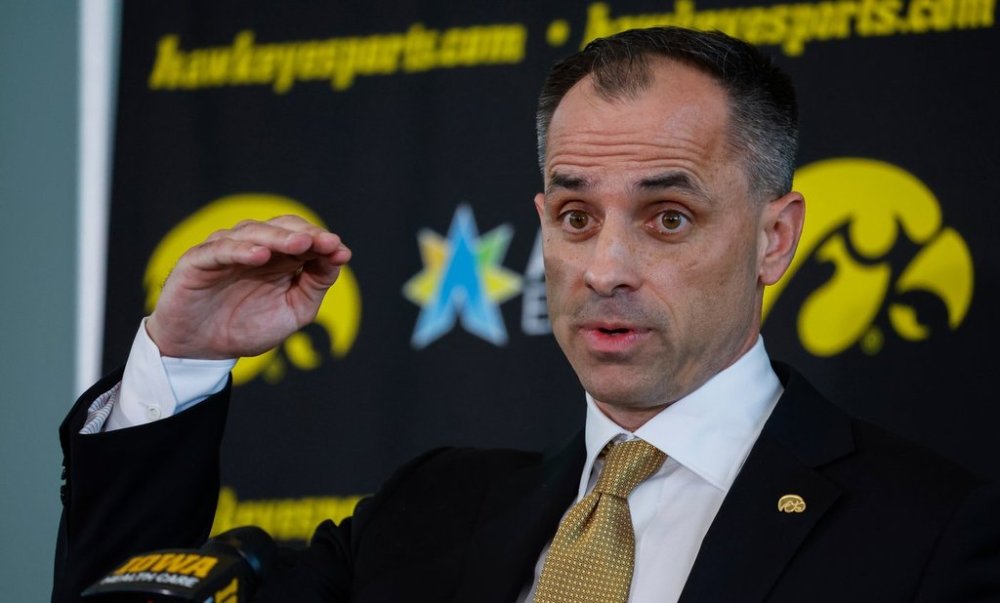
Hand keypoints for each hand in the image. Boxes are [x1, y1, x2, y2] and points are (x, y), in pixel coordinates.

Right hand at [145, 215, 351, 358]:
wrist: (202, 350)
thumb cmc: (247, 327)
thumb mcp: (293, 311)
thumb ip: (315, 285)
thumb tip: (340, 257)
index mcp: (279, 257)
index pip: (304, 237)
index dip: (323, 241)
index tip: (341, 252)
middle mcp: (254, 247)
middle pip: (282, 228)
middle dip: (305, 234)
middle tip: (325, 243)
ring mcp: (225, 250)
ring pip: (252, 232)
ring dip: (278, 237)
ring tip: (299, 245)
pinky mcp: (198, 260)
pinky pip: (220, 249)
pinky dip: (241, 249)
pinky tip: (260, 255)